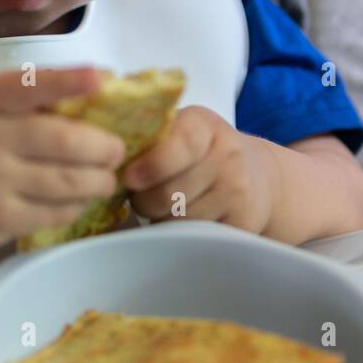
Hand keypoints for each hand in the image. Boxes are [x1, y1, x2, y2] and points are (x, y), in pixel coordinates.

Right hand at [0, 66, 126, 249]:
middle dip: (104, 147)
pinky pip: (52, 213)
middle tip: (118, 150)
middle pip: (62, 142)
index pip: (29, 87)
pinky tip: (80, 198)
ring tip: (108, 176)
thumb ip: (23, 92)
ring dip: (99, 181)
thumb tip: (96, 85)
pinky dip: (76, 205)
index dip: (69, 82)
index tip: (101, 78)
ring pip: (66, 183)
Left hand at [122, 106, 277, 233]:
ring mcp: (238, 190)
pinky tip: (187, 220)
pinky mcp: (245, 221)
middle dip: (144, 201)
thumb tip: (104, 160)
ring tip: (166, 207)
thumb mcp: (181, 132)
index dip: (151, 165)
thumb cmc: (202, 154)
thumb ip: (149, 140)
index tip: (129, 179)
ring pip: (179, 219)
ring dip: (162, 219)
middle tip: (142, 197)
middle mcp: (228, 154)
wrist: (258, 176)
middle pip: (169, 193)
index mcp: (203, 125)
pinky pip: (197, 236)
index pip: (179, 145)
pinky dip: (183, 234)